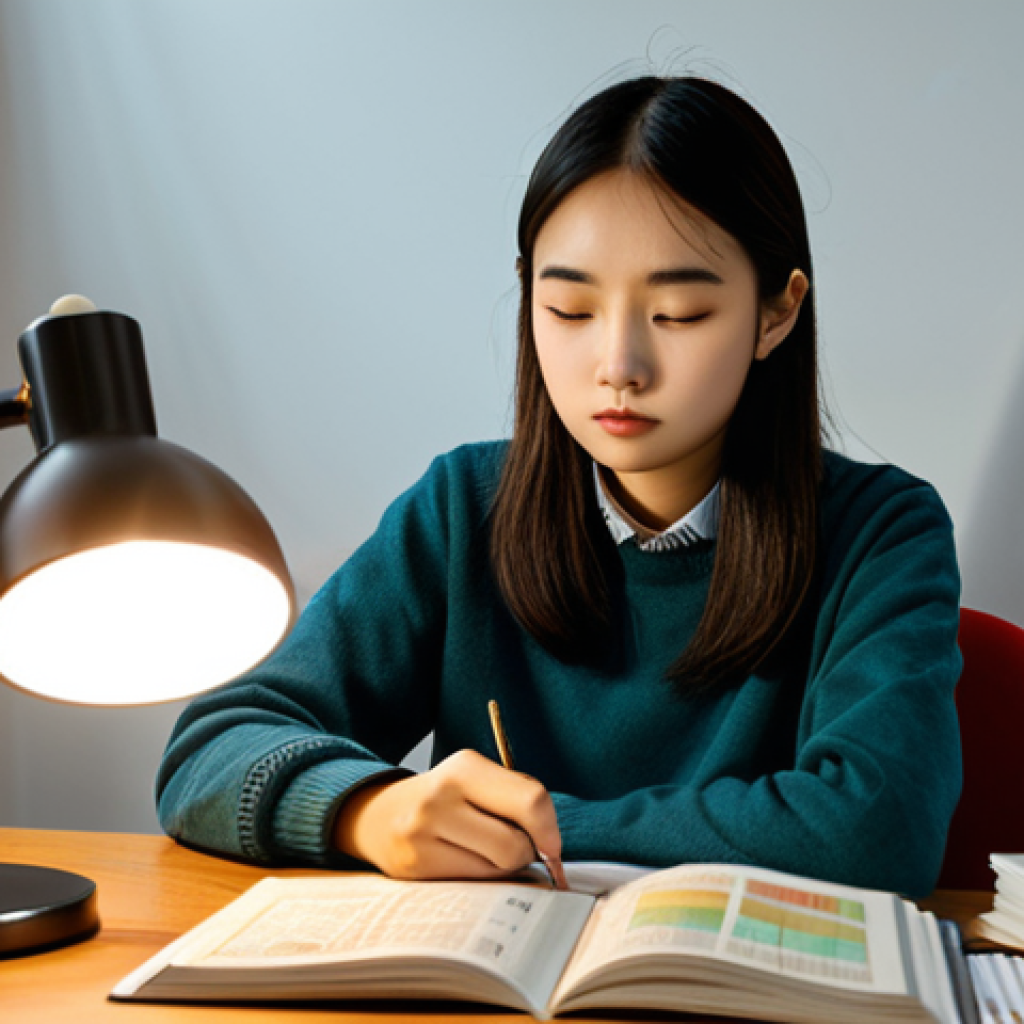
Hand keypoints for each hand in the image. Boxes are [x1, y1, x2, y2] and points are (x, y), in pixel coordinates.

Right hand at [332, 749, 561, 880]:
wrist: (382, 815)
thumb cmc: (448, 799)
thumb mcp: (478, 781)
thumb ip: (517, 801)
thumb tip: (552, 848)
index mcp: (465, 767)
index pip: (530, 801)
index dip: (550, 830)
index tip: (552, 846)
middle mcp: (440, 796)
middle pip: (515, 844)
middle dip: (526, 853)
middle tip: (514, 846)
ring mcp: (422, 833)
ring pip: (496, 869)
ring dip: (504, 868)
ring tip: (484, 852)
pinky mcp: (414, 866)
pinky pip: (473, 885)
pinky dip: (480, 879)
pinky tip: (464, 863)